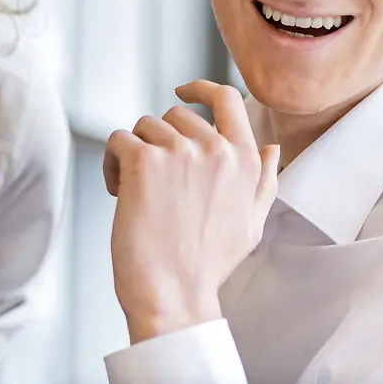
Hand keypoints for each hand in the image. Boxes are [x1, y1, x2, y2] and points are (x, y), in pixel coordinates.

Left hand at [104, 80, 280, 344]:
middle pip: (175, 115)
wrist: (175, 295)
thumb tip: (271, 147)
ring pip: (143, 128)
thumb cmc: (208, 266)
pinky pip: (118, 140)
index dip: (201, 88)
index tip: (182, 90)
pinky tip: (117, 194)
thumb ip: (263, 180)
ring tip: (137, 195)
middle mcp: (215, 148)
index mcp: (245, 159)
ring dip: (134, 156)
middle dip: (158, 143)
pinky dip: (111, 164)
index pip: (226, 98)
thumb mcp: (252, 222)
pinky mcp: (144, 160)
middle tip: (154, 185)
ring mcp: (179, 151)